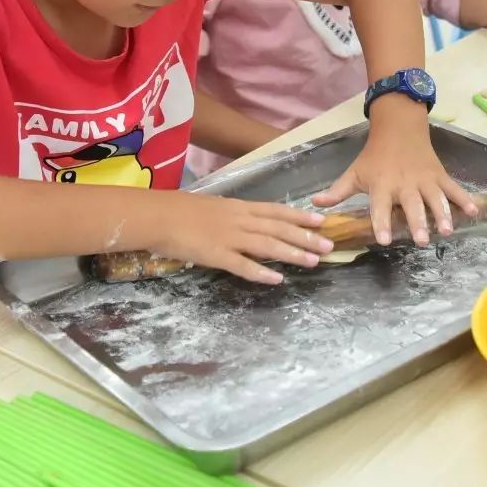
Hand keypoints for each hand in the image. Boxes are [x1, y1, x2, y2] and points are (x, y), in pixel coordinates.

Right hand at [153, 192, 331, 283]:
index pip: (275, 210)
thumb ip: (232, 216)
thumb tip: (249, 223)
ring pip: (267, 245)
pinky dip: (261, 272)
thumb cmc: (180, 211)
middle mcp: (239, 220)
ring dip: (291, 253)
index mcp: (238, 207)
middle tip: (328, 244)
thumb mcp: (212, 207)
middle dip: (305, 236)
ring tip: (312, 261)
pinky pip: (242, 265)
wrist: (157, 215)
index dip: (299, 216)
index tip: (320, 220)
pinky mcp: (216, 255)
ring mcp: (228, 237)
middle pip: (278, 228)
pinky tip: (277, 279)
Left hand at [314, 96, 476, 245]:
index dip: (382, 223)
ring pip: (435, 198)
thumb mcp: (355, 172)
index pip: (380, 207)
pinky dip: (464, 199)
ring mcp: (425, 179)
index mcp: (382, 185)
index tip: (384, 240)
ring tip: (446, 232)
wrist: (399, 127)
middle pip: (411, 205)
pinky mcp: (439, 175)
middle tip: (421, 240)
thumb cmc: (374, 155)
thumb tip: (315, 205)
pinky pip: (453, 188)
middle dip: (417, 222)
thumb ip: (338, 191)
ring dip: (442, 215)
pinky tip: (474, 212)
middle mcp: (404, 184)